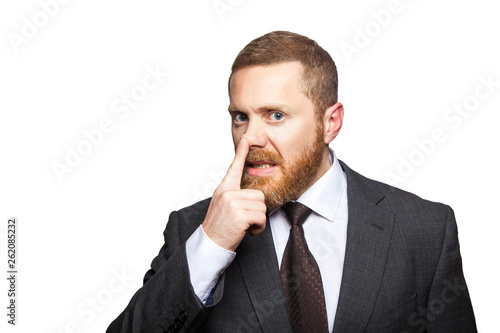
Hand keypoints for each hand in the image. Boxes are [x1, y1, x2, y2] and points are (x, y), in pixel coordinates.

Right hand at [201, 137, 266, 251]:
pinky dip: (258, 228)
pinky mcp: (239, 214)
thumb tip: (250, 194)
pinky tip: (248, 232)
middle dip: (257, 211)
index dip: (241, 153)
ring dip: (258, 221)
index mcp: (223, 189)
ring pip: (261, 207)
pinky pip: (261, 217)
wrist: (210, 244)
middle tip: (246, 221)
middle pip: (258, 195)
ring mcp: (233, 203)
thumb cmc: (219, 227)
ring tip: (245, 227)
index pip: (234, 168)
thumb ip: (234, 196)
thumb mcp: (223, 207)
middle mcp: (227, 193)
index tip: (246, 140)